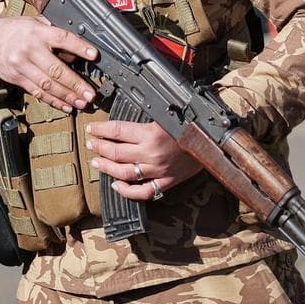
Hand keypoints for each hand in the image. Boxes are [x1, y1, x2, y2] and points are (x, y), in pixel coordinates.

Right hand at [0, 16, 97, 112]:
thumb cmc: (17, 30)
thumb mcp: (36, 23)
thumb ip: (54, 34)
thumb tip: (76, 51)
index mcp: (38, 32)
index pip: (62, 39)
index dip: (79, 47)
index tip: (94, 55)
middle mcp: (29, 49)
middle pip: (55, 69)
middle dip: (75, 84)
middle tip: (89, 94)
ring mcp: (22, 66)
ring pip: (47, 84)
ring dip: (66, 96)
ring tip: (81, 103)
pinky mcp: (17, 78)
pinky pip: (37, 92)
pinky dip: (53, 101)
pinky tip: (65, 105)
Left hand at [85, 120, 202, 200]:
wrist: (213, 144)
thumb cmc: (191, 126)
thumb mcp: (168, 115)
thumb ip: (147, 116)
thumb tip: (129, 110)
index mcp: (151, 133)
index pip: (117, 131)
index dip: (101, 129)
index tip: (92, 128)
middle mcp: (151, 153)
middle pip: (115, 152)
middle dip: (99, 146)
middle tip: (91, 143)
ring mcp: (157, 171)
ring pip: (123, 172)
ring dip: (106, 167)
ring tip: (96, 162)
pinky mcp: (165, 183)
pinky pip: (142, 192)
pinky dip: (127, 191)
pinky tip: (116, 185)